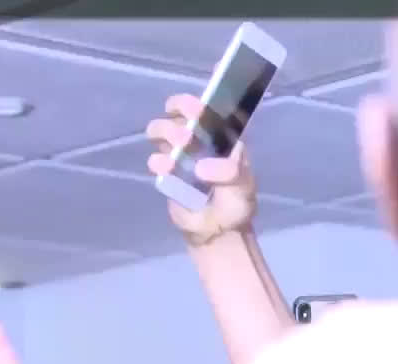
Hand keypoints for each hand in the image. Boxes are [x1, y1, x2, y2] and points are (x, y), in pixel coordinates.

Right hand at [146, 94, 257, 245]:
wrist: (217, 231)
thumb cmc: (235, 204)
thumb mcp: (242, 188)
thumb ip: (229, 173)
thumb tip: (201, 167)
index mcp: (223, 138)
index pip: (211, 108)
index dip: (201, 99)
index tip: (195, 104)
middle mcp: (201, 140)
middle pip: (182, 111)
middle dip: (180, 113)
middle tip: (186, 134)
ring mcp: (181, 154)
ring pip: (162, 129)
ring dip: (165, 132)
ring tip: (177, 148)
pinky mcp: (166, 171)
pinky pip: (155, 158)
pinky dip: (157, 161)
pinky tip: (167, 170)